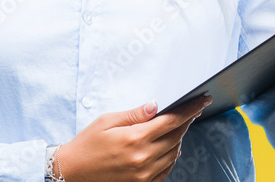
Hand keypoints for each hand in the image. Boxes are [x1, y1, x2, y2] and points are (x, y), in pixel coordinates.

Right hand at [55, 96, 210, 181]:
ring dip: (179, 138)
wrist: (73, 173)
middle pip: (176, 136)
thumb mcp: (107, 121)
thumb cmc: (87, 145)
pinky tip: (169, 146)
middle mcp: (143, 158)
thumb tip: (155, 106)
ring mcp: (144, 175)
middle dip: (187, 121)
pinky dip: (172, 156)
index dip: (190, 110)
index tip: (201, 101)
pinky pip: (167, 170)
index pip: (172, 121)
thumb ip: (134, 114)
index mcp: (135, 139)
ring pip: (174, 153)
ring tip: (178, 126)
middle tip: (193, 109)